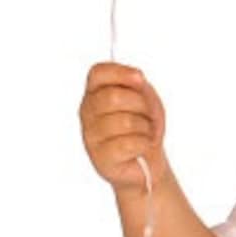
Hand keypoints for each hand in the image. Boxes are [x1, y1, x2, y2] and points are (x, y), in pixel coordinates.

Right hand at [79, 61, 168, 191]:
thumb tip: (136, 77)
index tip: (140, 79)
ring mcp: (91, 137)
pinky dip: (144, 144)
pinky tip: (141, 147)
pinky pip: (128, 144)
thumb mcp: (147, 100)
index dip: (120, 72)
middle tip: (148, 117)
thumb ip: (139, 86)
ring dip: (145, 128)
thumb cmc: (143, 128)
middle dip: (141, 105)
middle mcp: (87, 113)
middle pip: (112, 97)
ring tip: (145, 134)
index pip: (98, 73)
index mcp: (95, 93)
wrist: (148, 163)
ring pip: (124, 122)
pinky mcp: (100, 159)